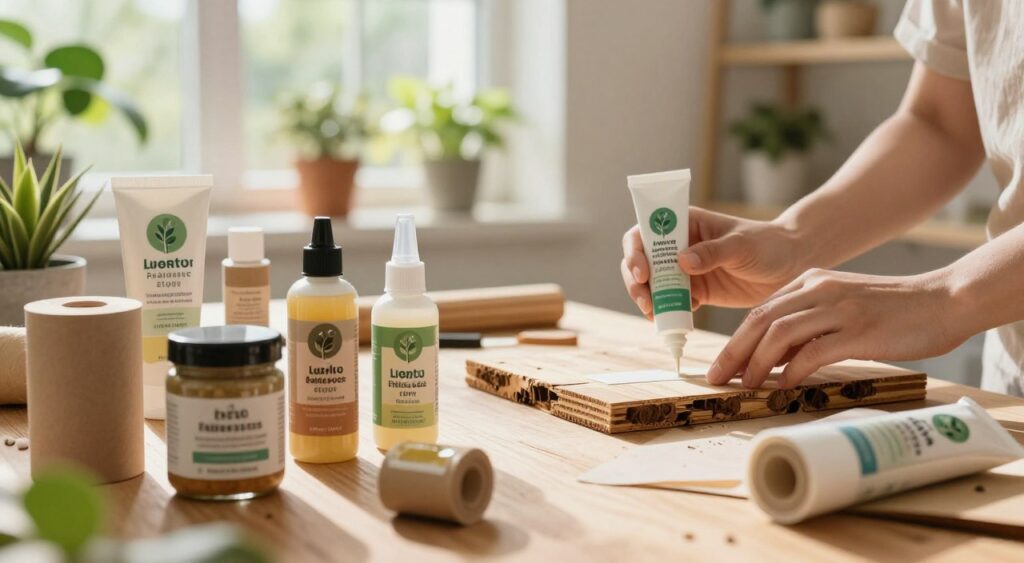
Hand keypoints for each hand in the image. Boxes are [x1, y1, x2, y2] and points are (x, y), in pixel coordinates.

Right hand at [621, 207, 804, 317]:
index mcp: (685, 223)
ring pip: (652, 285)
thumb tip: (682, 261)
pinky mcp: (695, 292)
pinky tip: (673, 321)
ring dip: (648, 300)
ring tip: (656, 315)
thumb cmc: (768, 244)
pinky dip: (666, 313)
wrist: (790, 266)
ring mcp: (684, 270)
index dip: (636, 251)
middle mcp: (678, 245)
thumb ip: (713, 252)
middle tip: (646, 302)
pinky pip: (671, 303)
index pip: (647, 231)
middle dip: (636, 282)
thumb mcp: (742, 245)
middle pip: (641, 261)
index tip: (643, 272)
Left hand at [706, 268, 965, 388]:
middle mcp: (819, 290)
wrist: (943, 300)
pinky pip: (813, 351)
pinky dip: (792, 371)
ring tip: (748, 387)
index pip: (760, 311)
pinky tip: (785, 386)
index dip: (734, 341)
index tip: (720, 368)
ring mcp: (839, 309)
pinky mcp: (860, 331)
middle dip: (733, 353)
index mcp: (811, 282)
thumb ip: (808, 325)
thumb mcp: (840, 306)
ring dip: (757, 364)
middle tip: (717, 380)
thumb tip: (773, 360)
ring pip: (779, 333)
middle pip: (760, 320)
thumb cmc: (891, 310)